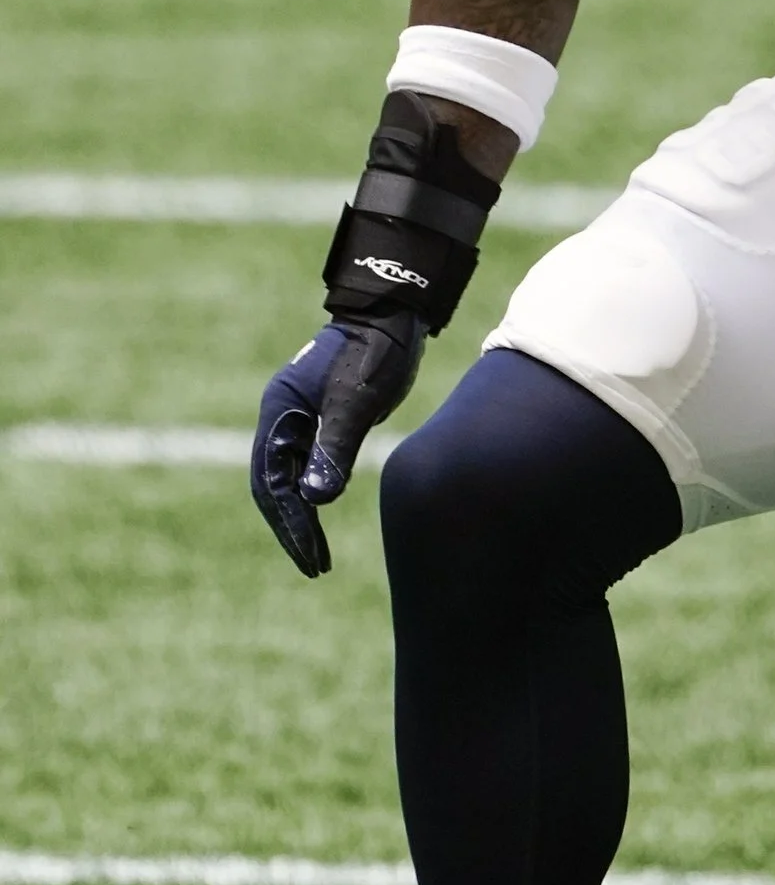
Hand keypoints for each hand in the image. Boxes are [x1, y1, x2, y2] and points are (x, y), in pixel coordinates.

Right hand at [251, 314, 424, 578]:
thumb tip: (314, 501)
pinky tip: (322, 519)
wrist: (392, 317)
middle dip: (291, 529)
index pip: (272, 481)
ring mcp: (298, 420)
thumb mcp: (355, 402)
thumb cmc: (374, 353)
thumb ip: (334, 447)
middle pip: (273, 486)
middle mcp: (281, 417)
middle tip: (314, 567)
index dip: (290, 522)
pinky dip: (312, 497)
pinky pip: (306, 469)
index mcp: (280, 410)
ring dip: (300, 518)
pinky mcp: (318, 422)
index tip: (310, 554)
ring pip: (288, 480)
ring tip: (319, 557)